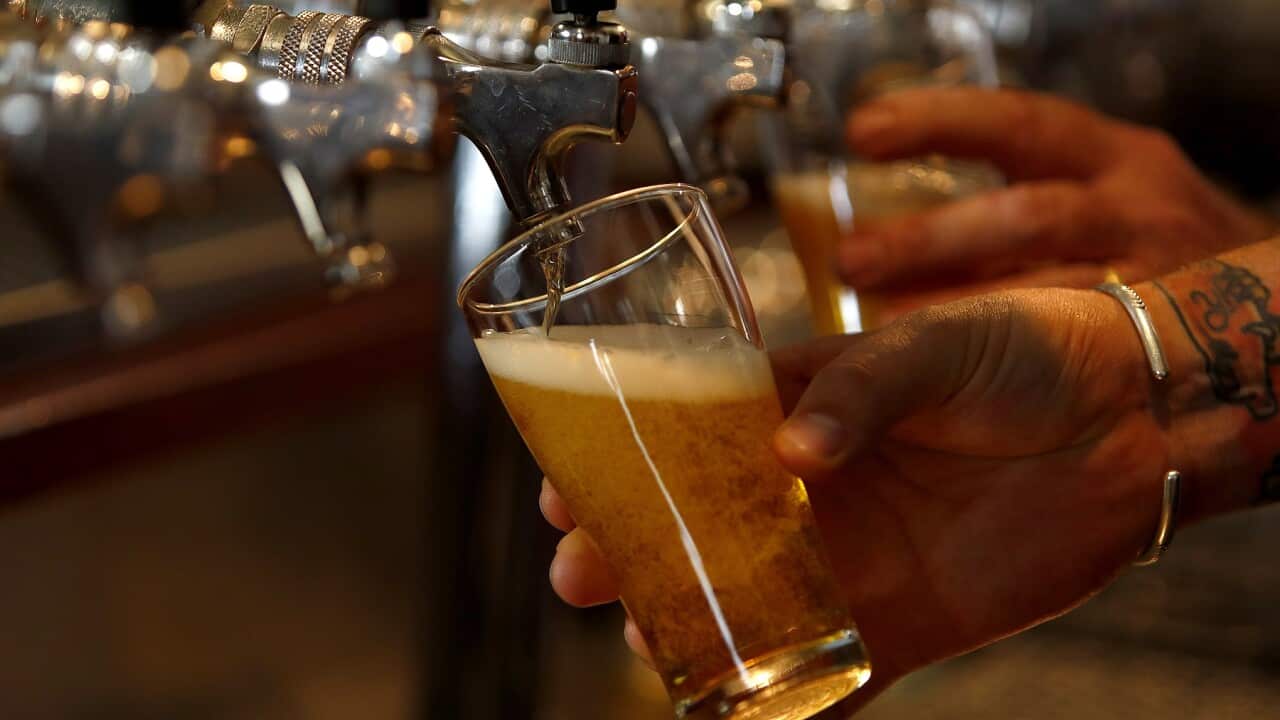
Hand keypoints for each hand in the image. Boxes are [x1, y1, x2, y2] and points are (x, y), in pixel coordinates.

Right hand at [542, 288, 1180, 709]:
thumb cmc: (1025, 351)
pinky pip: (827, 674)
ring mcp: (846, 558)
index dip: (616, 459)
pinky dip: (783, 705)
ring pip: (740, 605)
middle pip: (692, 529)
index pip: (682, 436)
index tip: (564, 484)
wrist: (1126, 416)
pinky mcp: (898, 620)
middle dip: (626, 551)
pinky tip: (734, 719)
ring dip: (683, 627)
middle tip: (579, 571)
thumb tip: (791, 455)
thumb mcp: (932, 342)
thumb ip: (859, 389)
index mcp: (796, 408)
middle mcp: (806, 489)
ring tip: (642, 637)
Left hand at [839, 87, 1273, 322]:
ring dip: (959, 311)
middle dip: (933, 238)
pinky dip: (1009, 360)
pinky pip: (1076, 351)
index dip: (938, 123)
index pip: (1017, 125)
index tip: (862, 134)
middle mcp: (1136, 206)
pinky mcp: (1163, 339)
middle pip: (1027, 215)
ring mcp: (1157, 277)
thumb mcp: (1087, 198)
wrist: (1256, 305)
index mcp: (1110, 156)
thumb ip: (997, 211)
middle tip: (852, 261)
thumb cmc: (1140, 249)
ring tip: (882, 331)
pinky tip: (947, 374)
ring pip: (1051, 291)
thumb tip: (867, 246)